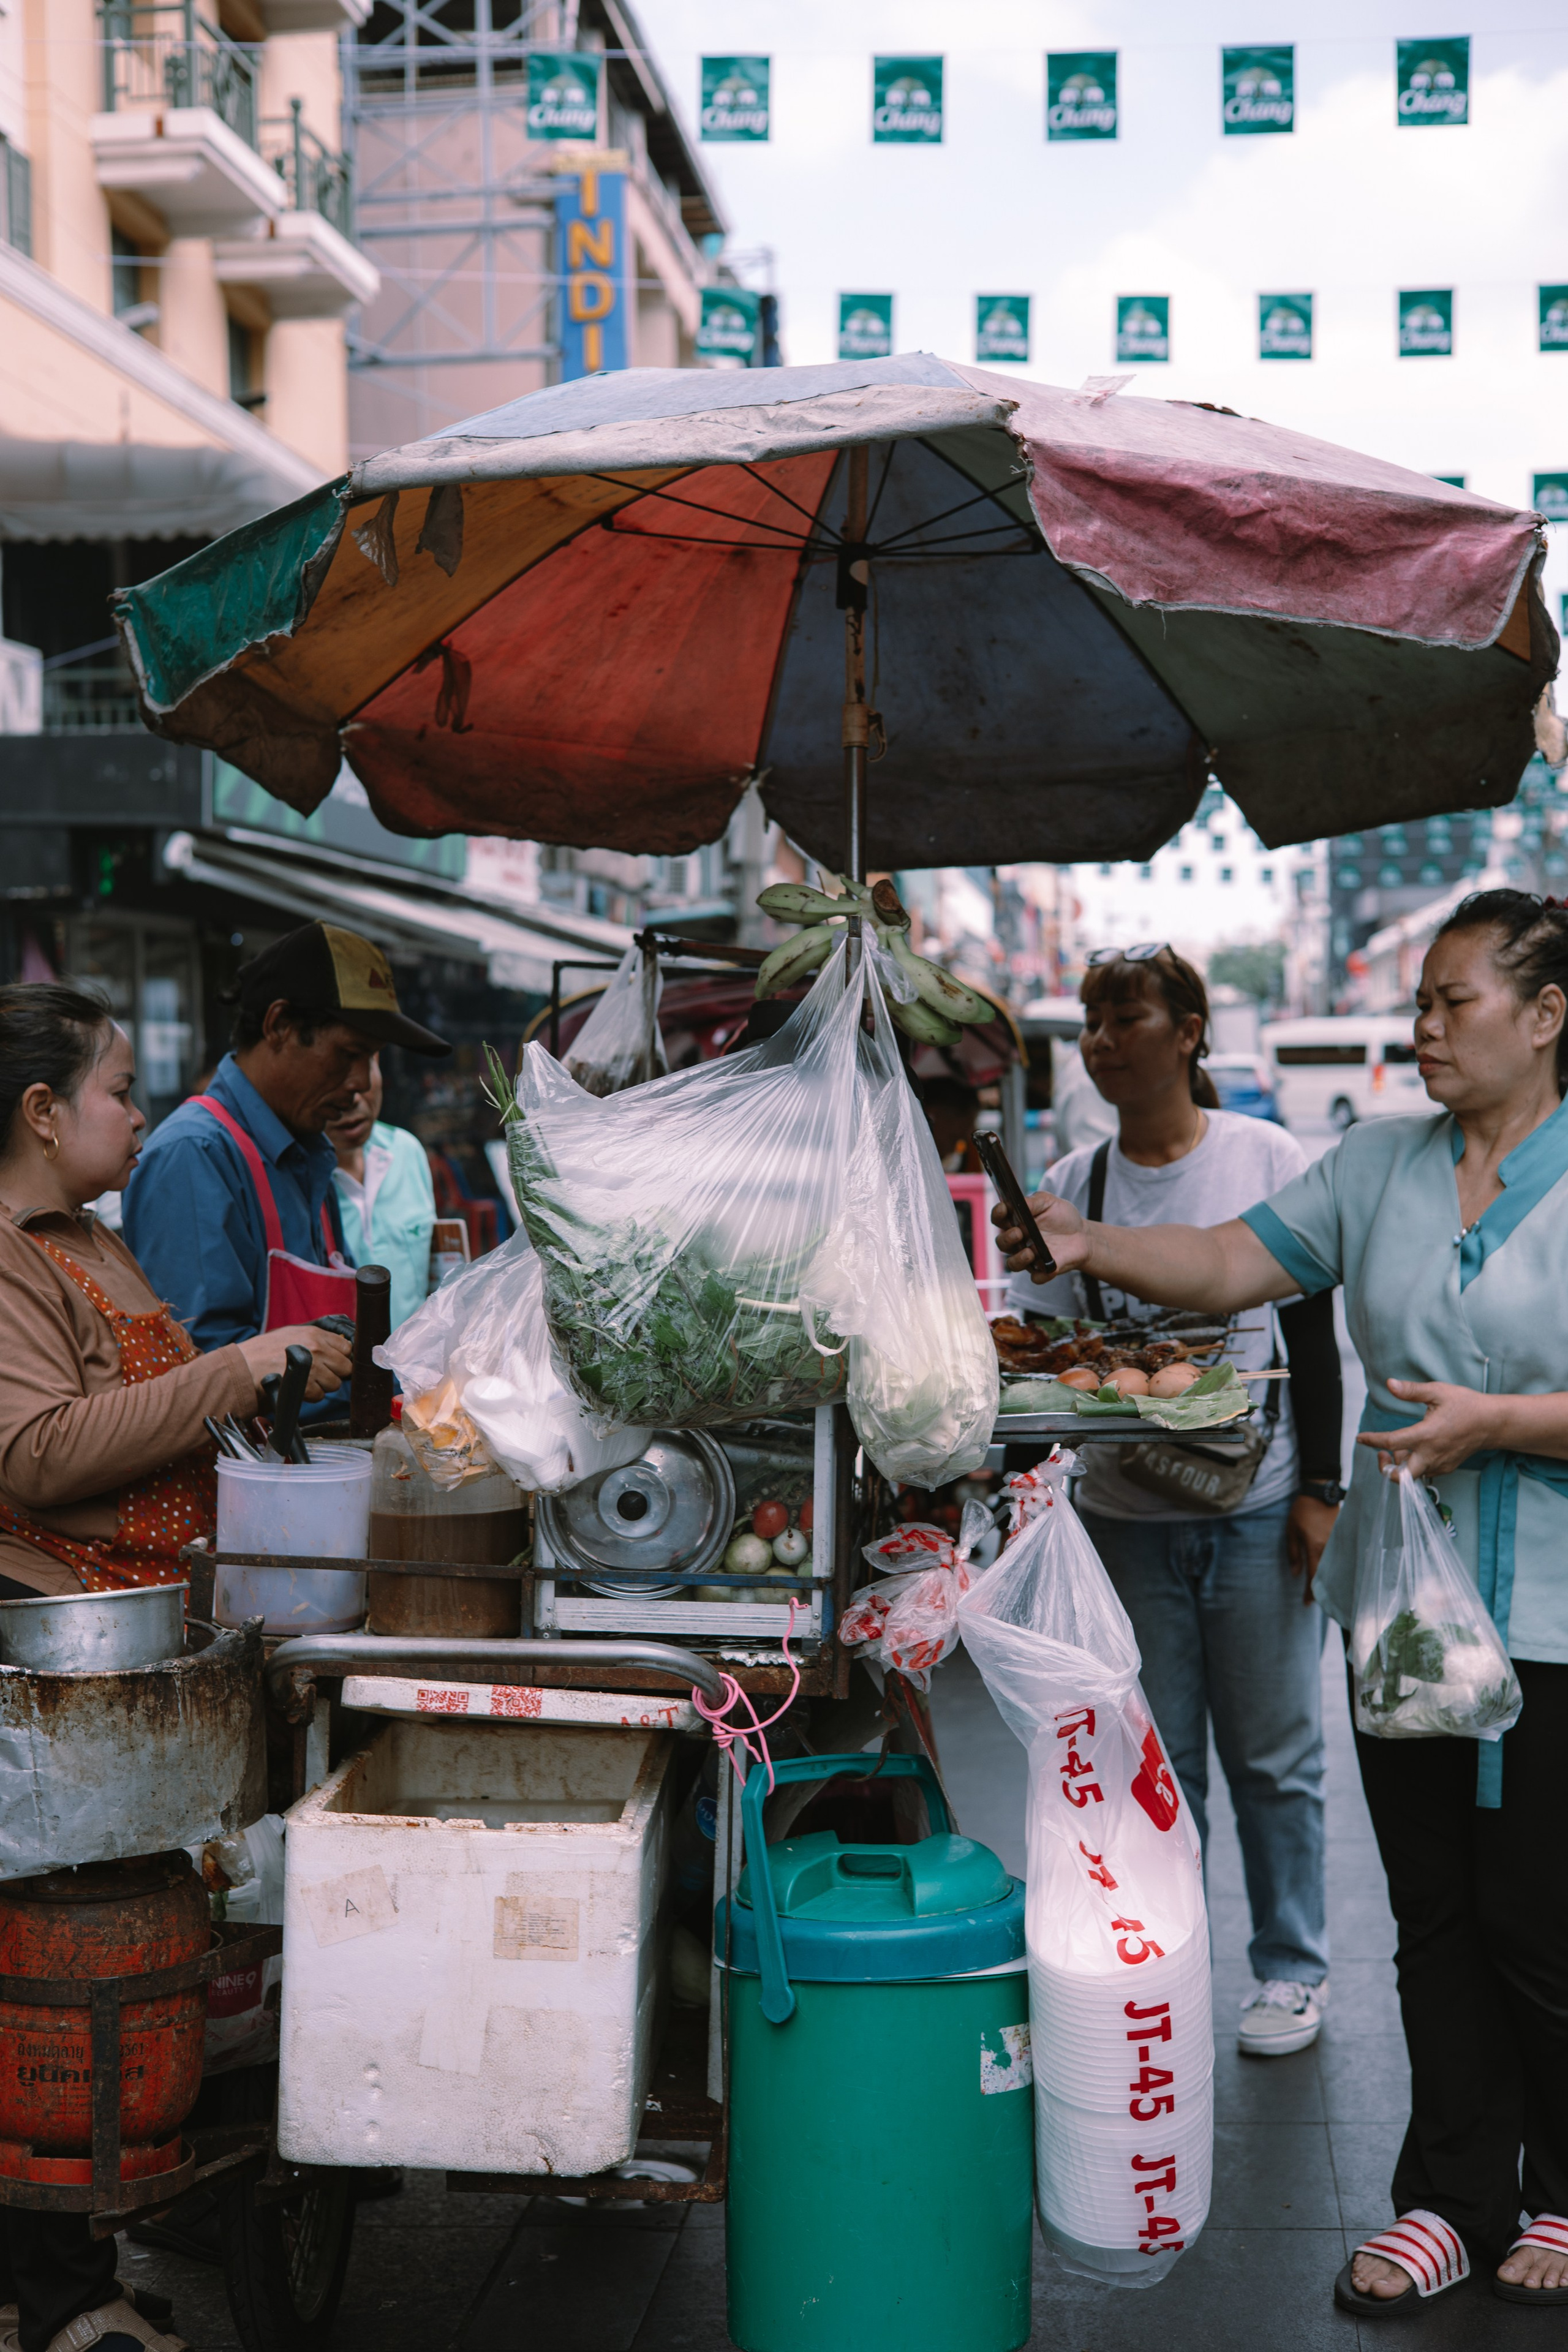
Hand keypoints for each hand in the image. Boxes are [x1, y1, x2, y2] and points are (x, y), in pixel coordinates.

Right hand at [236, 1325, 352, 1400]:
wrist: (245, 1366)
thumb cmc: (265, 1351)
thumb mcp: (292, 1333)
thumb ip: (315, 1339)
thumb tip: (337, 1347)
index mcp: (315, 1334)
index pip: (347, 1347)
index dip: (341, 1357)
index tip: (333, 1362)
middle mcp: (317, 1349)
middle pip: (345, 1367)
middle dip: (335, 1373)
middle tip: (320, 1374)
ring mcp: (313, 1368)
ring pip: (335, 1383)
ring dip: (323, 1385)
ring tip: (306, 1381)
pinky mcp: (305, 1386)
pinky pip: (320, 1395)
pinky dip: (311, 1395)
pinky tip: (299, 1388)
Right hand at [990, 1189, 1090, 1282]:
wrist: (1082, 1235)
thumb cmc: (1062, 1217)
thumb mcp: (1049, 1202)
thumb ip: (1034, 1201)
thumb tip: (1020, 1202)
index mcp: (1016, 1222)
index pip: (999, 1218)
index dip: (998, 1213)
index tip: (1004, 1209)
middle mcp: (1018, 1241)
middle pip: (1002, 1243)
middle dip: (1007, 1238)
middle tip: (1019, 1232)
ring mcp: (1029, 1257)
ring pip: (1013, 1264)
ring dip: (1018, 1259)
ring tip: (1030, 1252)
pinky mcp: (1042, 1270)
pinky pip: (1037, 1277)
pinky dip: (1041, 1275)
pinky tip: (1049, 1268)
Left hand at [1286, 1494, 1338, 1603]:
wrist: (1320, 1493)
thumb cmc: (1302, 1511)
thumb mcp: (1291, 1531)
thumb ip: (1293, 1553)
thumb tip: (1295, 1574)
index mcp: (1315, 1547)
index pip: (1314, 1575)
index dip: (1310, 1591)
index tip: (1306, 1603)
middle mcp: (1329, 1548)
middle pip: (1327, 1575)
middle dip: (1321, 1590)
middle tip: (1315, 1601)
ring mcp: (1338, 1544)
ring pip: (1335, 1568)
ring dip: (1329, 1581)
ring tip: (1324, 1592)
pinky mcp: (1343, 1539)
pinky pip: (1340, 1559)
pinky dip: (1336, 1569)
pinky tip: (1332, 1575)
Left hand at [1354, 1377, 1500, 1479]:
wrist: (1492, 1423)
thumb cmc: (1466, 1404)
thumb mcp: (1438, 1392)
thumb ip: (1412, 1391)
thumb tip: (1389, 1384)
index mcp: (1427, 1435)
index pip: (1392, 1443)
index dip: (1372, 1441)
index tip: (1360, 1438)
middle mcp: (1432, 1454)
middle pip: (1402, 1476)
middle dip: (1386, 1469)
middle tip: (1382, 1454)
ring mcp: (1440, 1464)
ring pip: (1412, 1475)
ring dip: (1401, 1465)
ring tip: (1400, 1447)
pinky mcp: (1447, 1467)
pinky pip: (1424, 1472)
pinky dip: (1414, 1465)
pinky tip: (1415, 1450)